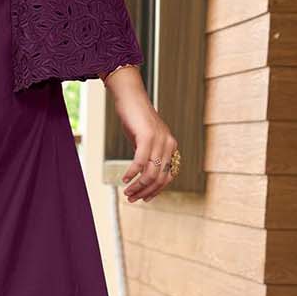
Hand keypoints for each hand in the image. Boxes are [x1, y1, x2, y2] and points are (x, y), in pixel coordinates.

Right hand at [104, 69, 177, 203]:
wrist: (131, 97)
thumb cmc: (136, 118)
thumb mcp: (146, 140)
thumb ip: (149, 155)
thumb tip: (143, 174)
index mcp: (171, 146)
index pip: (168, 177)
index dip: (156, 191)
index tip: (143, 198)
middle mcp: (169, 144)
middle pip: (160, 178)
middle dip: (145, 192)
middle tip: (132, 198)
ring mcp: (159, 140)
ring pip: (151, 173)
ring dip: (138, 186)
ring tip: (127, 192)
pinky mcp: (147, 136)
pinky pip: (141, 162)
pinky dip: (132, 173)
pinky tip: (125, 178)